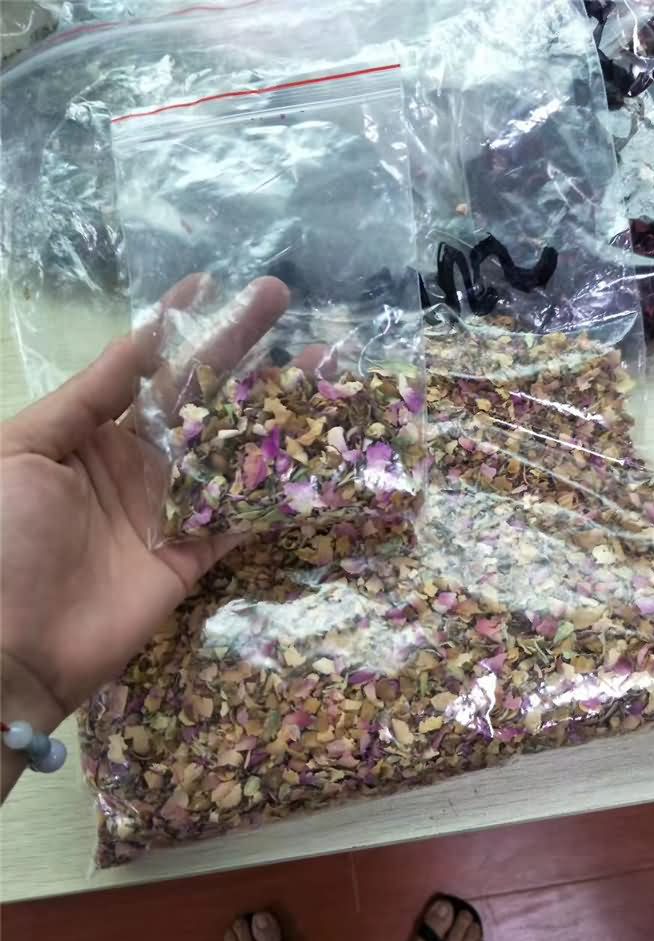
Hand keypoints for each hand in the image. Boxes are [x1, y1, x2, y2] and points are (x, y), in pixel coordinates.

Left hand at [0, 277, 288, 792]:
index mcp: (93, 431)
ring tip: (321, 365)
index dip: (178, 324)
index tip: (211, 281)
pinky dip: (280, 485)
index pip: (146, 366)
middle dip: (239, 346)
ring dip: (275, 406)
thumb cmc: (4, 537)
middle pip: (201, 395)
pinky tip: (317, 449)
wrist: (7, 645)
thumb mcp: (26, 448)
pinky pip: (243, 513)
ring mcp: (171, 507)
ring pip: (233, 446)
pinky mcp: (194, 554)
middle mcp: (139, 461)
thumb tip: (144, 339)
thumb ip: (89, 395)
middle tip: (280, 300)